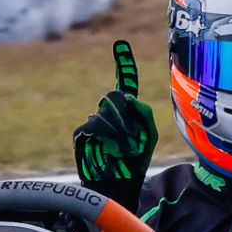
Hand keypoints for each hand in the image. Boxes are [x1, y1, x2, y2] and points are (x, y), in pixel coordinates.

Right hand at [74, 40, 157, 202]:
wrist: (118, 186)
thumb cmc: (136, 163)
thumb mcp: (149, 137)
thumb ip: (145, 113)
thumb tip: (128, 95)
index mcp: (127, 112)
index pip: (125, 83)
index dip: (124, 64)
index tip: (120, 44)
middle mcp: (108, 113)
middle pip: (115, 97)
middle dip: (125, 116)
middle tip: (132, 138)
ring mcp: (94, 122)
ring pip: (105, 111)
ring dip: (119, 130)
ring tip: (124, 150)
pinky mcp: (82, 133)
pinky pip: (94, 124)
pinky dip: (106, 137)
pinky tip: (110, 151)